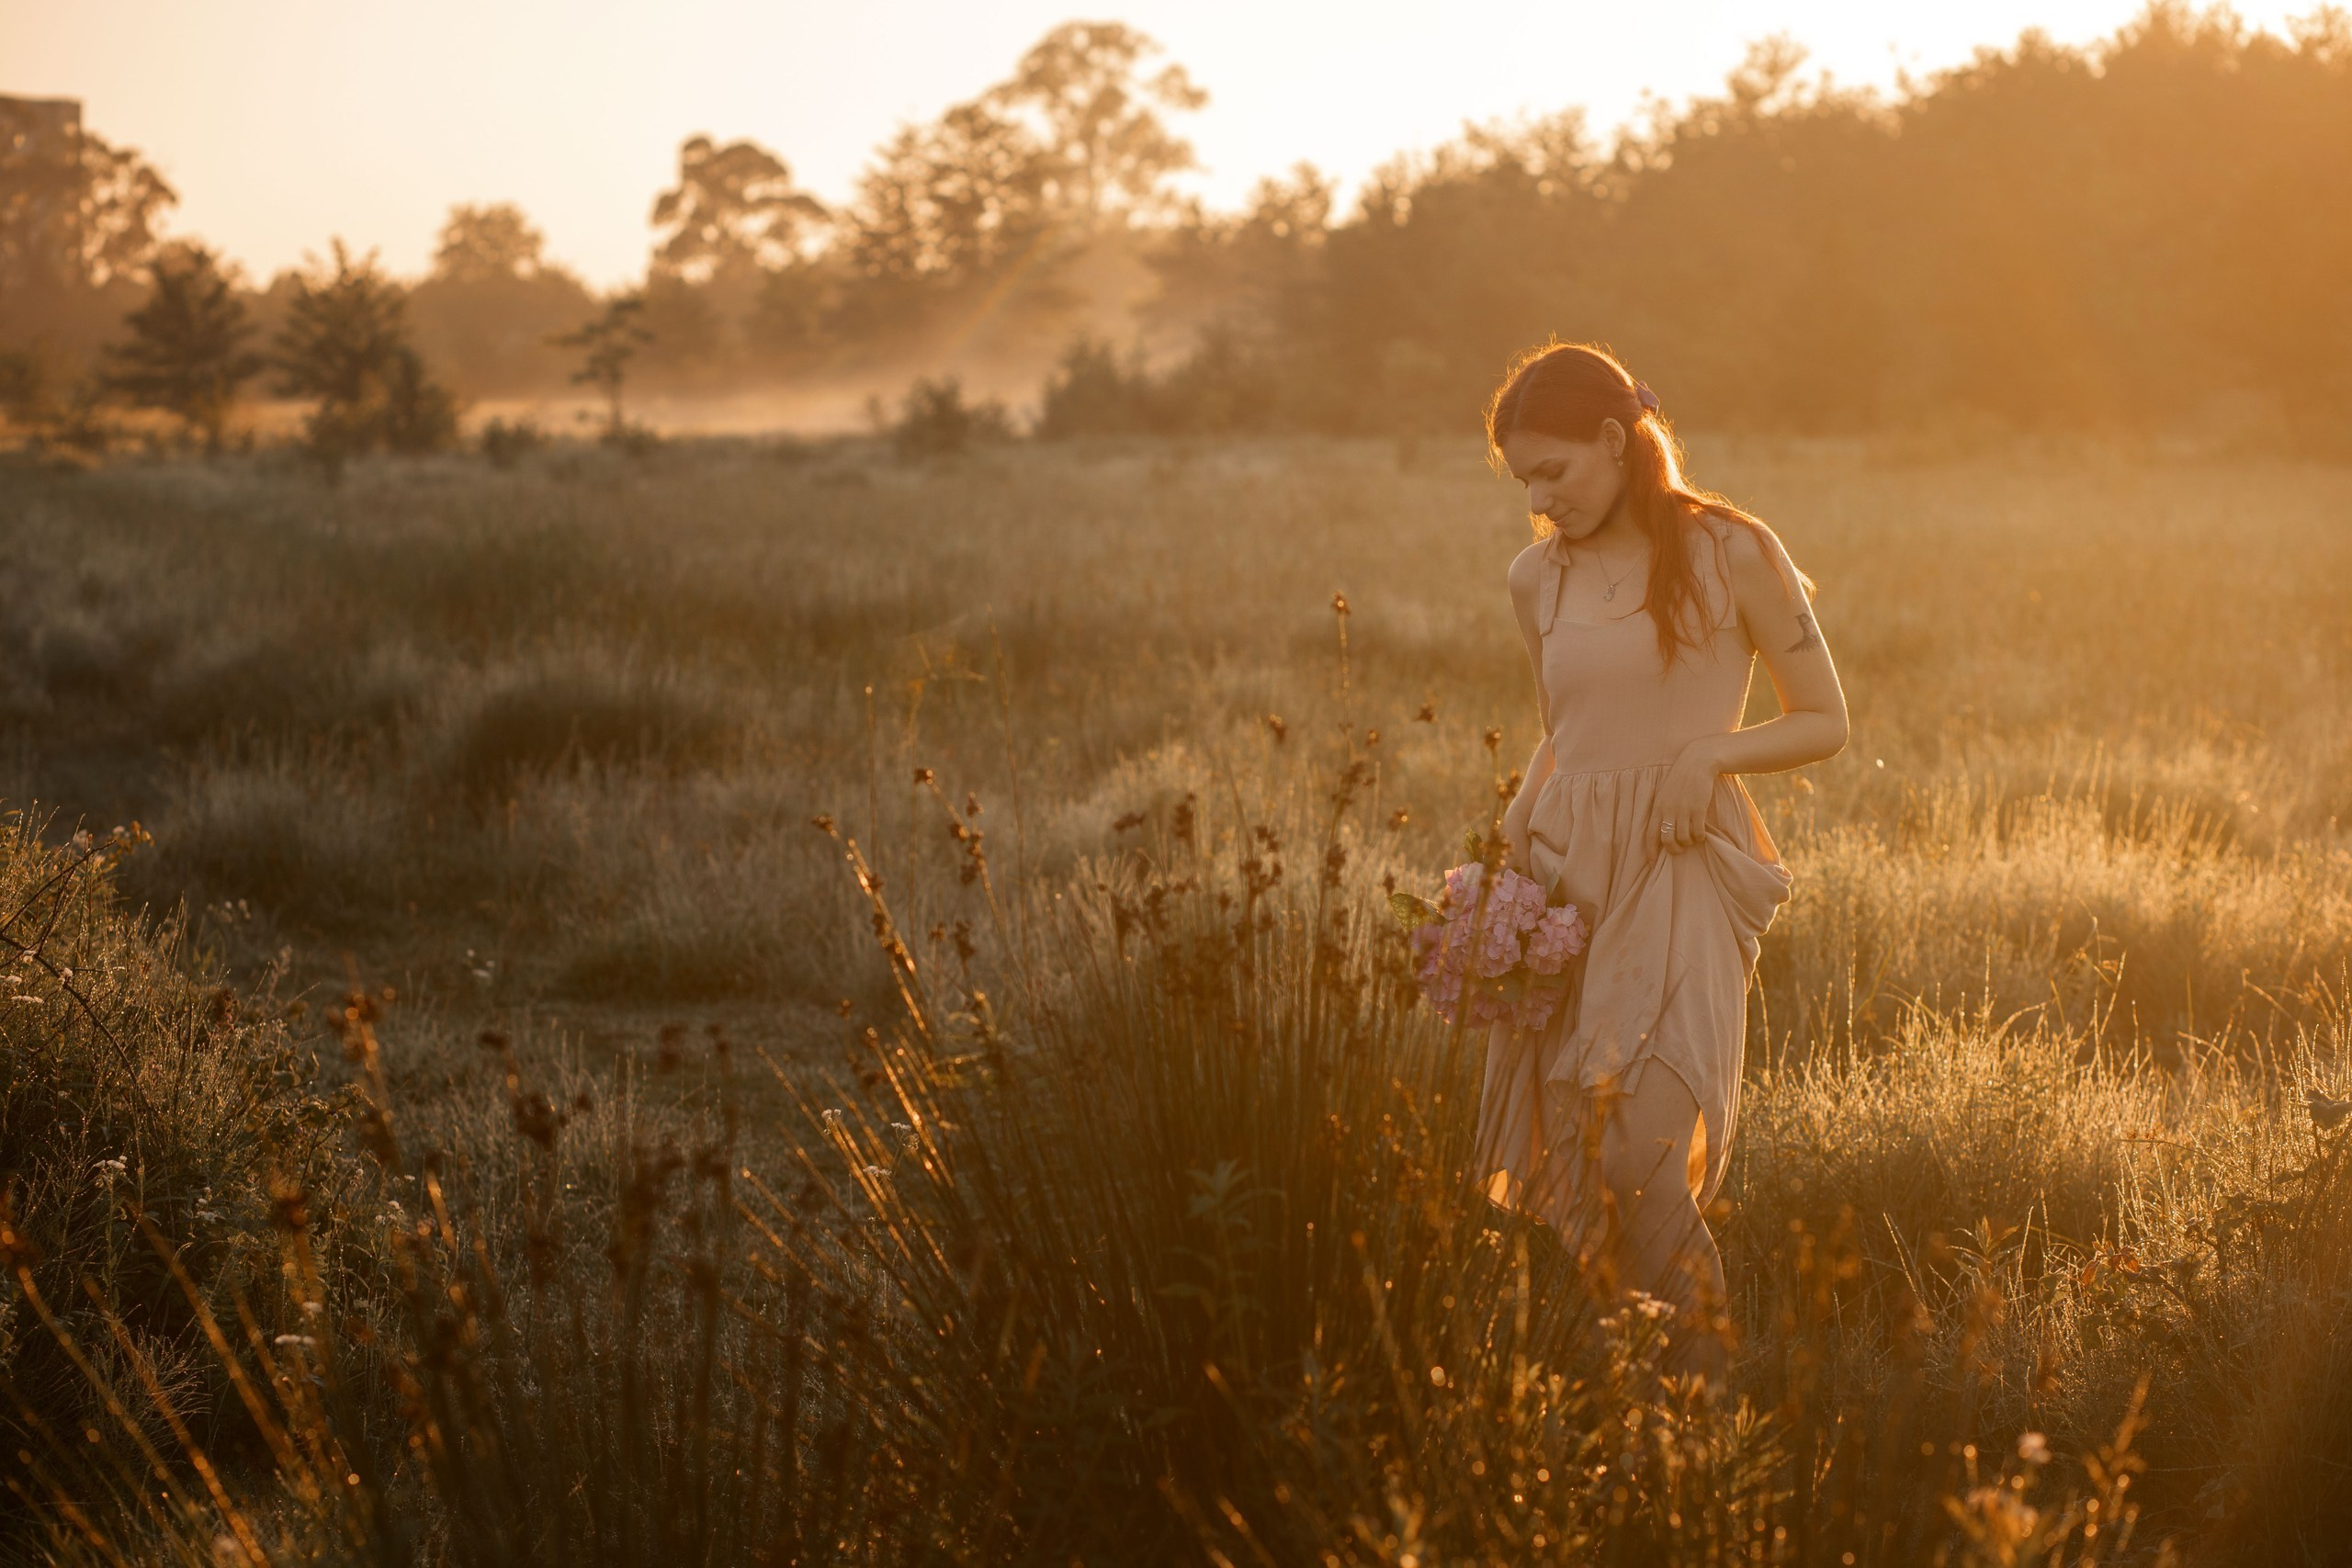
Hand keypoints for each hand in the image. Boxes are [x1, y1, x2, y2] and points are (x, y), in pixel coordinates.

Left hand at [1653, 737, 1724, 855]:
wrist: (1697, 763)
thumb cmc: (1681, 779)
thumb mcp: (1665, 793)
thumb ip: (1663, 810)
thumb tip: (1663, 830)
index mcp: (1657, 807)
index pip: (1650, 834)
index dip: (1650, 851)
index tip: (1651, 864)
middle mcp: (1668, 810)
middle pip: (1667, 840)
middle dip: (1674, 850)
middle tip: (1680, 851)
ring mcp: (1683, 810)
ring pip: (1683, 838)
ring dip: (1689, 843)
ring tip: (1692, 840)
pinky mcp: (1698, 809)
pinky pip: (1697, 832)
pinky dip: (1699, 838)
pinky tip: (1701, 836)